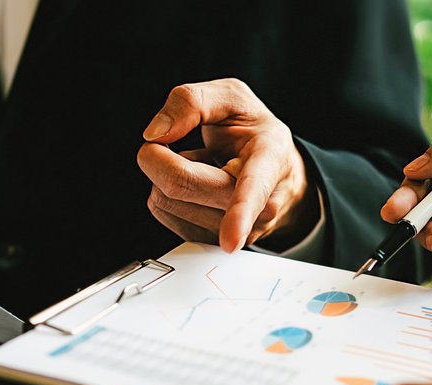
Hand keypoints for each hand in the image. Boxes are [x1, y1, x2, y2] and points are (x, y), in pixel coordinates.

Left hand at [138, 78, 317, 252]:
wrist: (276, 167)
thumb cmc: (253, 131)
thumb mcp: (231, 97)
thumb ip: (191, 101)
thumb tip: (156, 135)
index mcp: (269, 160)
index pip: (251, 191)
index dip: (239, 216)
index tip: (231, 240)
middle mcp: (260, 204)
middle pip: (183, 186)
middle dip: (158, 157)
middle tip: (166, 140)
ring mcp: (240, 230)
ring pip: (167, 202)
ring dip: (165, 175)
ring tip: (196, 164)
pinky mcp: (215, 241)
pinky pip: (165, 215)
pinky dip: (167, 193)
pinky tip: (194, 184)